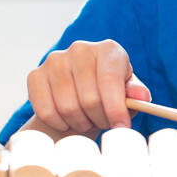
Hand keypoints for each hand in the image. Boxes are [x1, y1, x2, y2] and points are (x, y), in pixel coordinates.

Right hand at [25, 39, 150, 135]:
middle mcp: (80, 49)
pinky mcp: (35, 75)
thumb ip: (135, 94)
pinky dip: (58, 123)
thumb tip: (141, 96)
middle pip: (89, 98)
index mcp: (108, 50)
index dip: (116, 108)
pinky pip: (46, 110)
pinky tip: (67, 120)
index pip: (110, 80)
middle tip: (103, 123)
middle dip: (99, 119)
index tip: (121, 127)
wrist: (78, 93)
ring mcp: (55, 60)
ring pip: (68, 107)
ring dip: (80, 122)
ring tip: (87, 120)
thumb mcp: (127, 93)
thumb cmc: (108, 93)